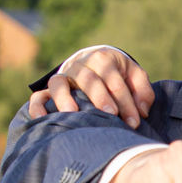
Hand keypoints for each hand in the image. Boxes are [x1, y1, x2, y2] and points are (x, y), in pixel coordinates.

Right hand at [27, 48, 153, 125]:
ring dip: (64, 98)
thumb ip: (143, 91)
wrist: (94, 62)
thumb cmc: (119, 74)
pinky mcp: (49, 88)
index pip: (116, 82)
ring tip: (73, 113)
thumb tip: (142, 111)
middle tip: (111, 114)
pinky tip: (44, 118)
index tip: (134, 122)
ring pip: (59, 83)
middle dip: (101, 98)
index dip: (127, 103)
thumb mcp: (135, 76)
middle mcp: (80, 65)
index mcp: (103, 60)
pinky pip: (38, 95)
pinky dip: (38, 106)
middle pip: (89, 80)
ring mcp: (63, 76)